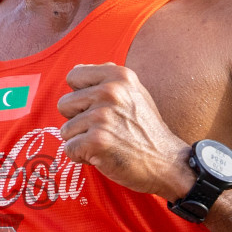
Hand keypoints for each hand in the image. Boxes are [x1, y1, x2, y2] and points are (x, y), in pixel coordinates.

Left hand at [57, 63, 191, 198]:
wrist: (167, 162)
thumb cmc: (146, 130)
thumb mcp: (134, 93)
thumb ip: (107, 80)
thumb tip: (77, 69)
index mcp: (118, 76)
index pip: (74, 76)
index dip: (80, 96)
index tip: (98, 108)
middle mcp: (109, 91)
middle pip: (64, 104)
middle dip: (78, 120)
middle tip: (104, 130)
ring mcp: (102, 116)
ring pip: (66, 129)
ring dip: (81, 141)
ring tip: (107, 142)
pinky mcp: (96, 141)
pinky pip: (69, 148)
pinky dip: (82, 156)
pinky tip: (104, 155)